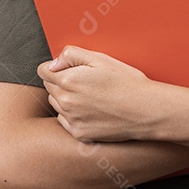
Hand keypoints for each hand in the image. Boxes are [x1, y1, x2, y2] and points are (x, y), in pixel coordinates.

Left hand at [37, 46, 156, 141]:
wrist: (146, 110)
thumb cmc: (127, 82)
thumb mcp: (101, 59)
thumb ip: (72, 55)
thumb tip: (53, 62)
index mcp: (69, 80)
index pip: (43, 70)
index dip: (55, 66)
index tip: (69, 67)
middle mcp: (66, 102)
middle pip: (48, 86)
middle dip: (60, 80)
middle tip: (84, 80)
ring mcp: (72, 119)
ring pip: (55, 103)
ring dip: (65, 97)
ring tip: (89, 95)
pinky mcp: (79, 133)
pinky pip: (64, 120)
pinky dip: (72, 114)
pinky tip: (91, 109)